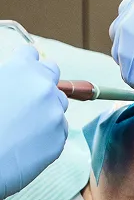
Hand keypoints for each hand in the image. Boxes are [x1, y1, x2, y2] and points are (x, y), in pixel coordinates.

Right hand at [0, 46, 67, 199]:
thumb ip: (7, 77)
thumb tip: (14, 81)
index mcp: (21, 69)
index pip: (30, 55)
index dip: (23, 63)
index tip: (21, 71)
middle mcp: (43, 86)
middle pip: (51, 73)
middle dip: (41, 82)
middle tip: (27, 97)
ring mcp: (55, 112)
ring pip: (57, 104)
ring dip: (46, 110)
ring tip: (22, 127)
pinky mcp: (60, 137)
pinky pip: (58, 130)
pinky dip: (47, 135)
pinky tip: (26, 145)